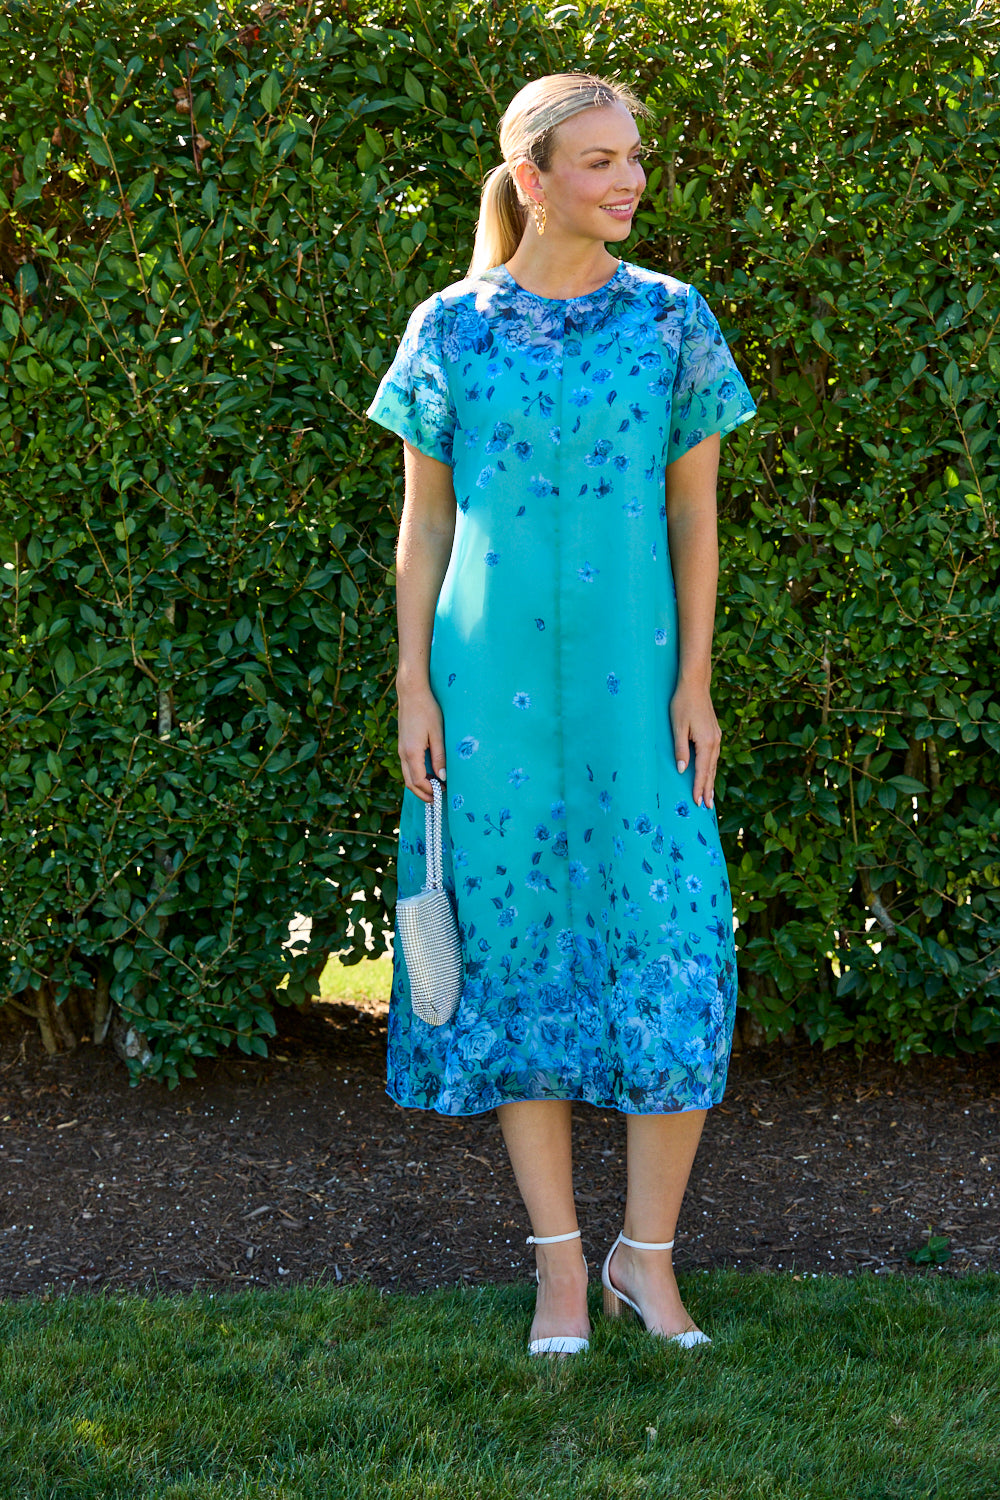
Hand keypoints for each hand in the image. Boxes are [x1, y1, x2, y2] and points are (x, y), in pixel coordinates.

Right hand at [397, 683, 445, 802]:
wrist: (411, 693)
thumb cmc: (427, 710)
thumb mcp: (438, 733)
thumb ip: (440, 757)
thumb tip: (443, 777)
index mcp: (412, 752)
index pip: (419, 781)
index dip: (430, 791)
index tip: (443, 794)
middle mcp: (403, 753)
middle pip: (410, 783)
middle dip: (423, 793)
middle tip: (438, 799)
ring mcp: (401, 749)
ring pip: (407, 776)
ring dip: (419, 785)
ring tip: (435, 788)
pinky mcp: (403, 745)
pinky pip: (407, 766)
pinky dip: (416, 775)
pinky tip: (429, 773)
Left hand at [670, 680, 720, 808]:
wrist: (695, 684)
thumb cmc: (683, 704)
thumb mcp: (677, 727)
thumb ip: (680, 750)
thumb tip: (682, 770)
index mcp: (706, 742)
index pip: (702, 771)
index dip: (699, 787)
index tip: (698, 802)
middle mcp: (714, 742)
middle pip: (711, 771)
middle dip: (708, 789)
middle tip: (708, 808)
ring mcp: (716, 737)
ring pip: (714, 764)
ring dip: (711, 781)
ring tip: (710, 796)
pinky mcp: (714, 733)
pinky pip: (714, 756)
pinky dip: (712, 768)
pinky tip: (709, 774)